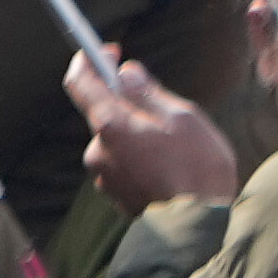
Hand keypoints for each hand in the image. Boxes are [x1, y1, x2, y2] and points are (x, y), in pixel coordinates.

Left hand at [67, 47, 236, 205]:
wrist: (195, 225)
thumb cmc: (196, 167)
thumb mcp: (182, 117)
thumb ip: (148, 93)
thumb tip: (126, 73)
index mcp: (110, 125)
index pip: (81, 83)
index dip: (91, 61)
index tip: (108, 52)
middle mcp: (97, 150)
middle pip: (105, 113)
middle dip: (131, 104)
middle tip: (168, 108)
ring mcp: (102, 174)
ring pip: (118, 140)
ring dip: (141, 134)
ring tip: (178, 146)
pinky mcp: (114, 192)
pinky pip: (124, 163)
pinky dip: (142, 156)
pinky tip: (170, 166)